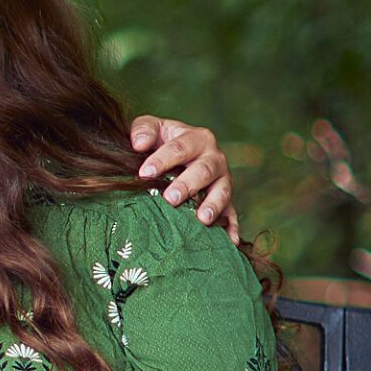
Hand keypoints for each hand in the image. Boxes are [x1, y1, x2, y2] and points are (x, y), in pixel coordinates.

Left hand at [128, 115, 238, 241]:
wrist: (179, 155)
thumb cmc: (162, 141)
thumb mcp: (153, 128)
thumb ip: (144, 130)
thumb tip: (139, 145)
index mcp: (197, 138)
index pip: (180, 148)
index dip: (162, 160)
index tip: (144, 173)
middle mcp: (214, 158)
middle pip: (203, 171)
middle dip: (187, 185)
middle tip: (170, 198)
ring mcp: (223, 181)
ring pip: (222, 192)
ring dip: (213, 205)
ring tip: (202, 219)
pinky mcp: (227, 201)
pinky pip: (232, 214)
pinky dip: (232, 227)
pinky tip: (229, 241)